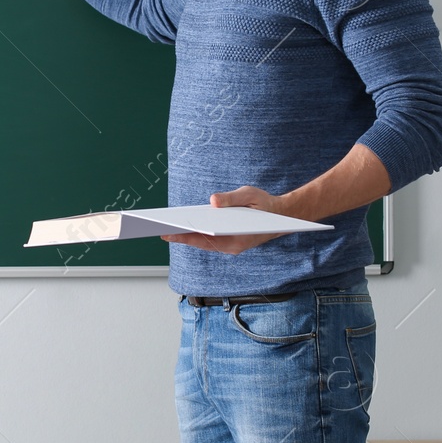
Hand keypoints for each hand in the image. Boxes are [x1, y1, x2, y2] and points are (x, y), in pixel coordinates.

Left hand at [161, 186, 294, 254]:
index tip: (169, 233)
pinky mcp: (230, 242)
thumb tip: (212, 201)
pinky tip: (184, 225)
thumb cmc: (266, 205)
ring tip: (166, 228)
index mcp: (237, 239)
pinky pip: (209, 239)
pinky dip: (196, 233)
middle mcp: (232, 247)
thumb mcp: (250, 195)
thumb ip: (231, 198)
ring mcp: (231, 246)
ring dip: (186, 236)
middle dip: (180, 237)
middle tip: (159, 231)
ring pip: (204, 243)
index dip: (186, 236)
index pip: (206, 239)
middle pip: (201, 243)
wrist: (282, 216)